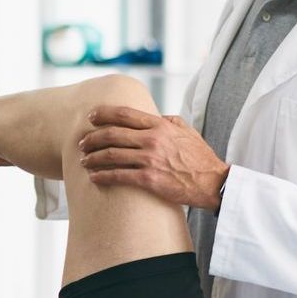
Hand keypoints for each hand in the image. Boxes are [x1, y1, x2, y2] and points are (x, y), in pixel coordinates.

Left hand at [79, 106, 228, 208]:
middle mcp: (152, 140)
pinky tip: (94, 178)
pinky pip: (119, 176)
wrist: (214, 183)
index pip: (124, 114)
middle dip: (92, 138)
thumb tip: (155, 115)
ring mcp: (150, 160)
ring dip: (93, 158)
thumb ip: (169, 121)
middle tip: (82, 143)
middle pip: (112, 134)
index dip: (103, 114)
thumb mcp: (187, 131)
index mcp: (160, 125)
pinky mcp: (149, 180)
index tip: (90, 117)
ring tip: (84, 161)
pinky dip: (103, 176)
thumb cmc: (201, 158)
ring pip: (111, 155)